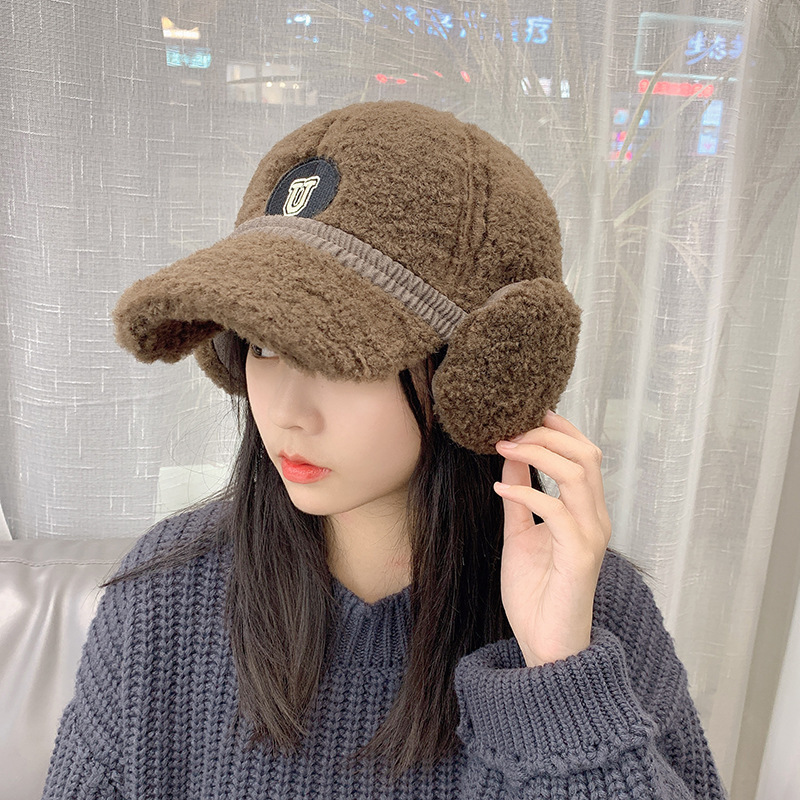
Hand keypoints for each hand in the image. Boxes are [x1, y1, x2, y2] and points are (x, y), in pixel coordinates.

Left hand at [493, 410, 611, 667]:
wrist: (545, 645)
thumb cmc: (536, 593)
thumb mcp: (520, 533)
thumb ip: (519, 496)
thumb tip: (509, 457)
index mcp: (586, 511)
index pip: (584, 454)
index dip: (559, 429)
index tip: (525, 414)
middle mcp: (596, 519)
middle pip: (585, 455)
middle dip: (546, 434)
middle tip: (509, 431)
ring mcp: (591, 536)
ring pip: (578, 474)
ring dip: (537, 455)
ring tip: (504, 449)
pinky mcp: (580, 556)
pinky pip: (557, 511)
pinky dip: (527, 493)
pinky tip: (500, 490)